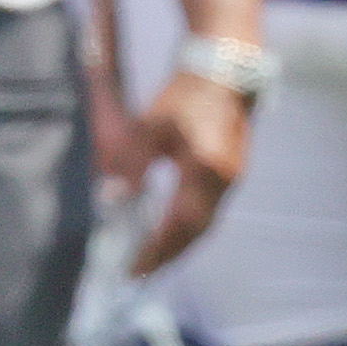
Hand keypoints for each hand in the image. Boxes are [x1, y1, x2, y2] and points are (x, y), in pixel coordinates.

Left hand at [129, 72, 250, 274]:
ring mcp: (233, 179)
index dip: (156, 250)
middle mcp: (224, 181)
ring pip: (206, 224)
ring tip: (153, 257)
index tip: (132, 268)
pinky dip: (189, 227)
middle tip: (140, 272)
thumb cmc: (185, 96)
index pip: (179, 223)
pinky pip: (210, 211)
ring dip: (179, 243)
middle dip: (168, 255)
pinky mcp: (233, 174)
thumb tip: (113, 199)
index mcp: (204, 171)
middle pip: (196, 232)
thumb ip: (131, 164)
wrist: (226, 73)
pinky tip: (172, 229)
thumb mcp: (150, 127)